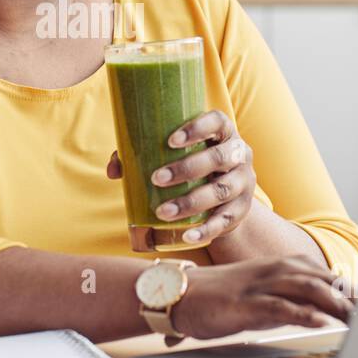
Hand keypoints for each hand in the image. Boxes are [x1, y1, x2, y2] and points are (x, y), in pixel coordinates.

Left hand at [106, 109, 255, 245]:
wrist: (226, 195)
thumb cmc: (192, 165)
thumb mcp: (175, 154)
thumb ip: (142, 154)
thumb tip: (114, 170)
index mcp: (223, 133)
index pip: (217, 121)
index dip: (197, 128)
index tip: (170, 141)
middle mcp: (240, 154)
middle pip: (219, 157)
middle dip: (187, 168)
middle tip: (156, 179)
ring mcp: (244, 182)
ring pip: (222, 190)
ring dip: (191, 202)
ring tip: (163, 212)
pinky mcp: (242, 209)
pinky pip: (226, 220)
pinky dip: (206, 229)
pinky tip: (188, 235)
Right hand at [169, 255, 354, 339]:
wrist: (183, 294)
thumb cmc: (225, 296)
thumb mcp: (266, 295)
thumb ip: (295, 300)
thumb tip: (328, 312)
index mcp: (284, 265)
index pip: (330, 277)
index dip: (356, 292)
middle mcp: (278, 269)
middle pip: (326, 281)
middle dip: (355, 299)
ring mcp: (263, 284)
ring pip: (310, 290)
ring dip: (338, 305)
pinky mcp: (248, 303)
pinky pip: (282, 307)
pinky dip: (306, 315)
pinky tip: (324, 324)